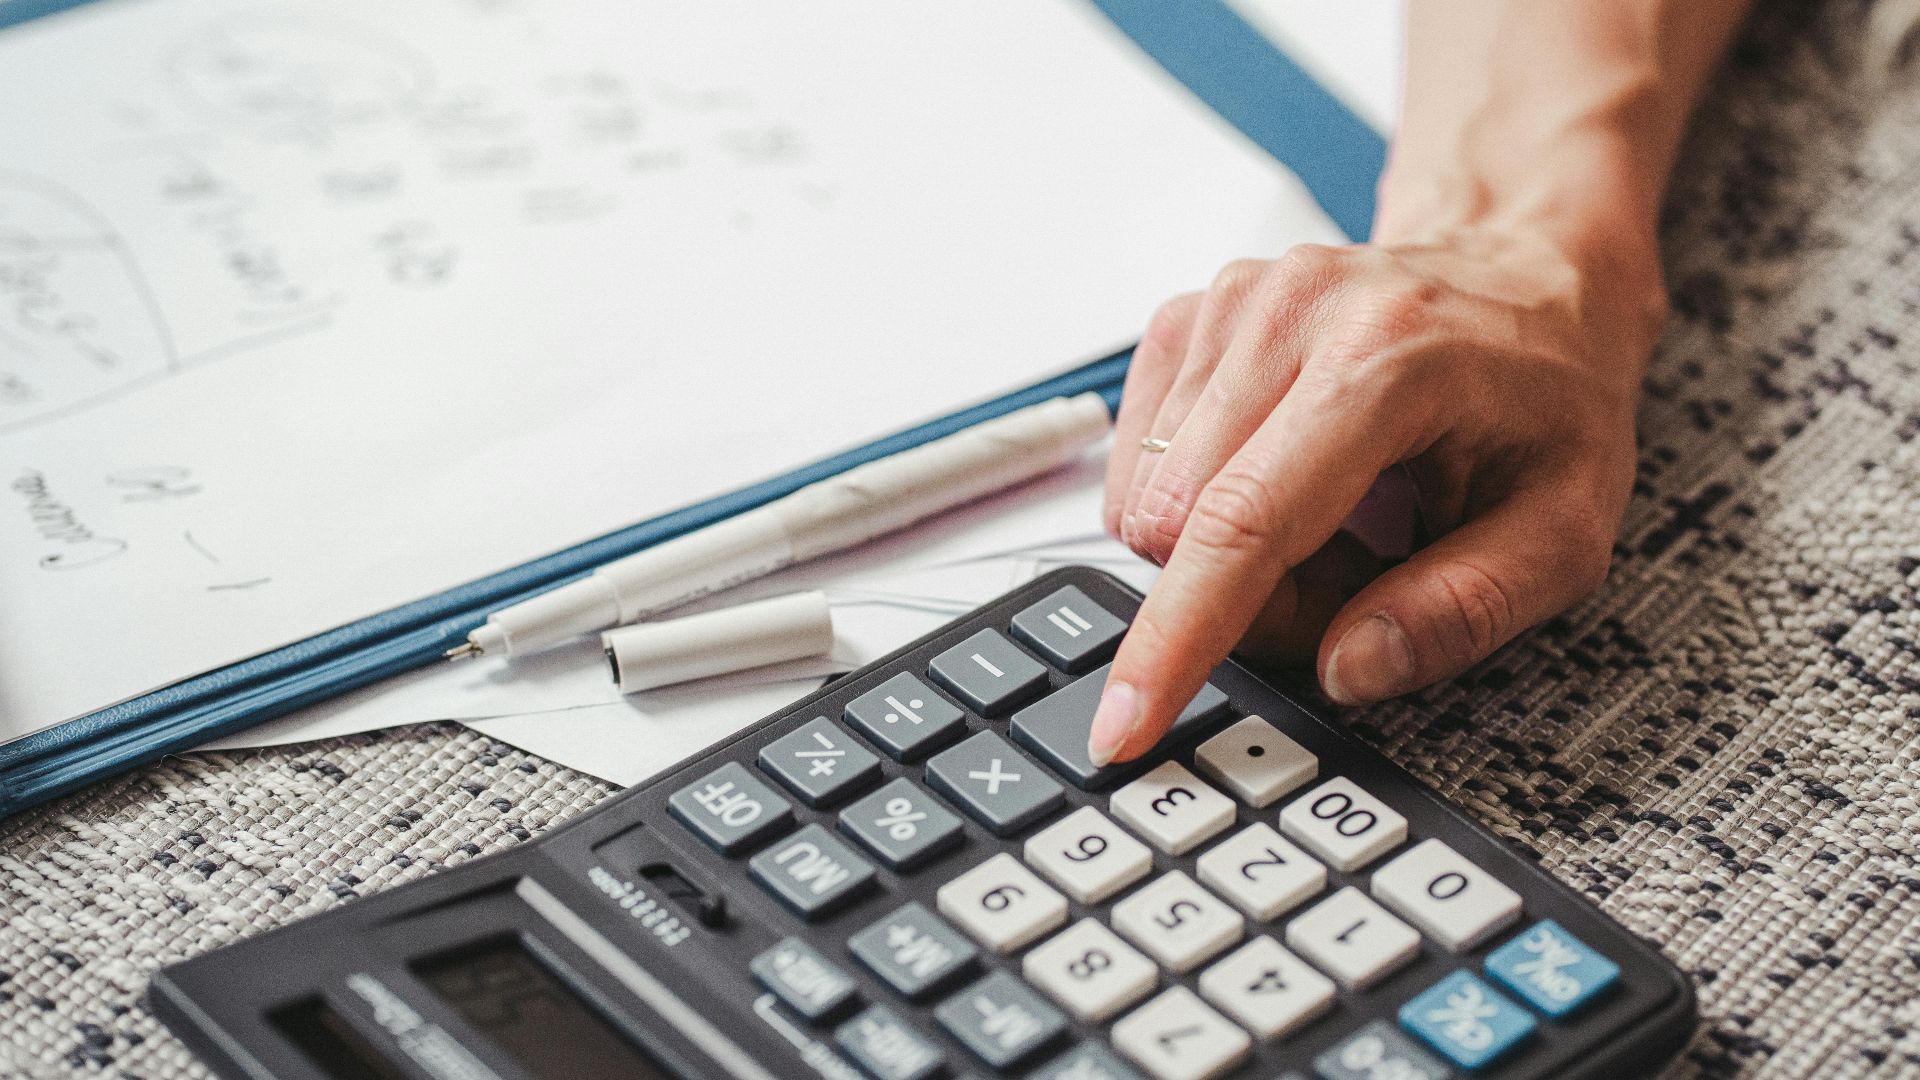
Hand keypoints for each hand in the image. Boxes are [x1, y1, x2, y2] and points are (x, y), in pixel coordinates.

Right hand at [1089, 225, 1664, 764]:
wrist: (1528, 269)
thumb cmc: (1550, 393)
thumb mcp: (1566, 528)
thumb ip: (1466, 609)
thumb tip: (1346, 667)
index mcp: (1389, 359)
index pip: (1244, 521)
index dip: (1177, 639)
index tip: (1123, 723)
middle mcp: (1292, 313)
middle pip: (1184, 527)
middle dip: (1249, 596)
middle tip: (1354, 578)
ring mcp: (1231, 304)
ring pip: (1151, 504)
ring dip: (1228, 550)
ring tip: (1335, 519)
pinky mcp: (1192, 314)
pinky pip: (1140, 465)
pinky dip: (1200, 504)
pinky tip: (1282, 478)